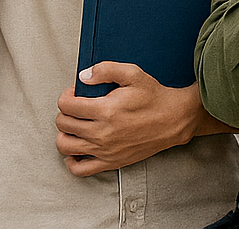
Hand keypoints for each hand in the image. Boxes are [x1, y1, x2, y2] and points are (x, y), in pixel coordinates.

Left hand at [55, 63, 205, 175]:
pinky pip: (79, 169)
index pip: (67, 106)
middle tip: (76, 107)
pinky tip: (77, 150)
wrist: (174, 119)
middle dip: (64, 113)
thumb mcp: (134, 74)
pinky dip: (71, 161)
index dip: (66, 96)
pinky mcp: (111, 162)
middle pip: (63, 124)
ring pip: (65, 146)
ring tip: (74, 126)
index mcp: (106, 110)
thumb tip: (83, 76)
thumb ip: (106, 70)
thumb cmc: (154, 97)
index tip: (74, 94)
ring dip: (64, 134)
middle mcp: (102, 133)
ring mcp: (105, 150)